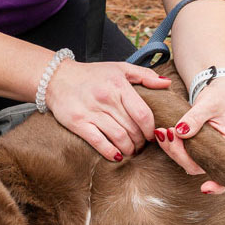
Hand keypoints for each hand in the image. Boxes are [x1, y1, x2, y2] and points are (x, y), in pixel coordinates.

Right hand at [44, 60, 169, 161]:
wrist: (57, 77)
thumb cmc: (92, 74)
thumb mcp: (119, 68)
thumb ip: (145, 75)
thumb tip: (166, 84)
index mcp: (118, 85)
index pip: (142, 113)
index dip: (150, 129)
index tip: (151, 134)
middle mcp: (106, 98)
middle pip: (132, 128)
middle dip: (141, 141)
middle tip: (142, 145)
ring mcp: (91, 111)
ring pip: (119, 138)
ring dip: (129, 149)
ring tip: (131, 150)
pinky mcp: (78, 123)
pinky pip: (99, 143)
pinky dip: (111, 152)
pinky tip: (117, 155)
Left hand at [155, 76, 224, 193]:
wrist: (220, 92)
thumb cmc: (221, 97)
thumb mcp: (210, 103)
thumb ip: (195, 117)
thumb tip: (180, 132)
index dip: (218, 186)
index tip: (204, 188)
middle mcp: (219, 154)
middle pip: (198, 167)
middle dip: (180, 155)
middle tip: (169, 133)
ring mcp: (207, 152)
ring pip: (187, 161)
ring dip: (172, 150)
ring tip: (163, 131)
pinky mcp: (196, 147)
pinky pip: (182, 152)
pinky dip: (170, 145)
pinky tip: (162, 132)